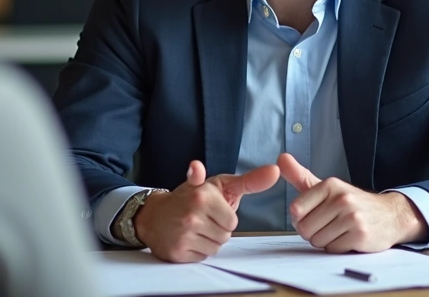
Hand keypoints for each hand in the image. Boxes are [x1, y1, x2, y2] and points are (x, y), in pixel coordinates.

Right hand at [136, 160, 278, 262]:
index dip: (224, 217)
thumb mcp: (220, 185)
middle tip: (201, 219)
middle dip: (217, 230)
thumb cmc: (192, 197)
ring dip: (208, 241)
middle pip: (225, 236)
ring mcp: (182, 234)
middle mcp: (192, 214)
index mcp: (203, 195)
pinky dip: (197, 250)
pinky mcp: (176, 251)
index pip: (233, 222)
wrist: (154, 214)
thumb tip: (274, 170)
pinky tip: (186, 238)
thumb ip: (250, 180)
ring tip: (194, 228)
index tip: (211, 209)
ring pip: (215, 248)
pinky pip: (202, 257)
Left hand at [278, 153, 428, 252]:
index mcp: (330, 185)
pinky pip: (333, 250)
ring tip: (340, 231)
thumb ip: (300, 175)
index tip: (314, 216)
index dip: (301, 219)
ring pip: (318, 241)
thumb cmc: (352, 203)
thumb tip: (281, 158)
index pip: (296, 211)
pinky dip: (338, 248)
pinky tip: (349, 238)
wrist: (390, 215)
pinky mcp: (360, 235)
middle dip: (313, 232)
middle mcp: (341, 198)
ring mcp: (352, 216)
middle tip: (329, 225)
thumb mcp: (327, 187)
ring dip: (326, 241)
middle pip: (305, 229)